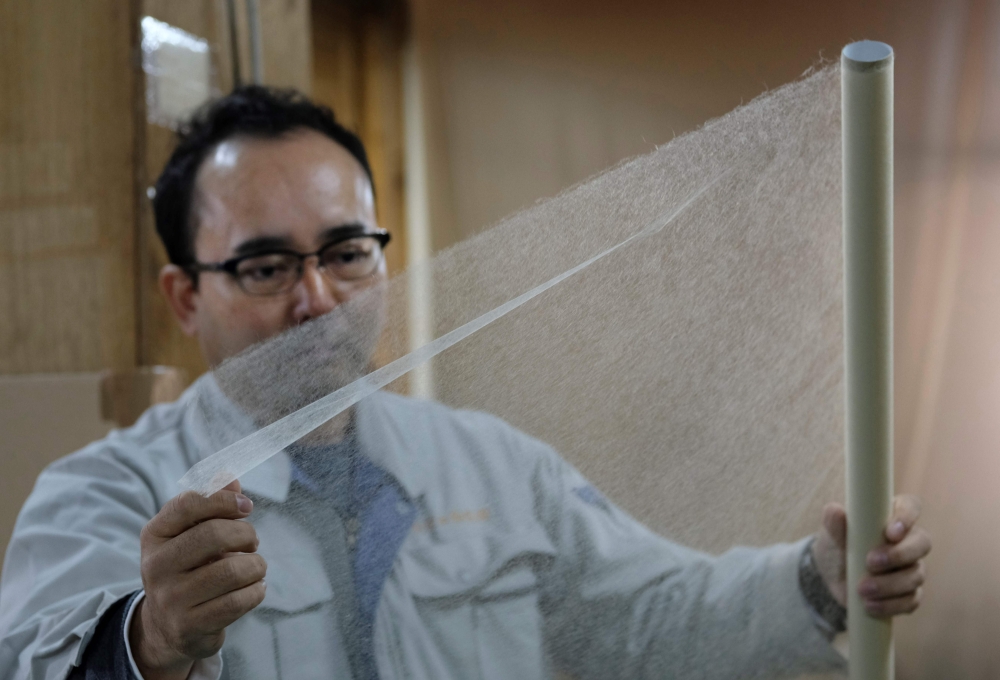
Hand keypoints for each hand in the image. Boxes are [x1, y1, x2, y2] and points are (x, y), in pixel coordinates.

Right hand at [130, 481, 266, 679]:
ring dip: (256, 566)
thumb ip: (212, 503)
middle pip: (214, 534)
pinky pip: (238, 601)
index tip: (246, 507)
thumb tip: (230, 477)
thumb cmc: (188, 568)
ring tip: (255, 567)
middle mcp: (156, 566)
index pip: (189, 504)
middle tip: (252, 542)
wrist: (167, 627)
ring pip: (232, 570)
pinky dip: (256, 591)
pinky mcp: (189, 626)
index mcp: (154, 535)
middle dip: (245, 534)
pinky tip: (255, 588)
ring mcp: (171, 598)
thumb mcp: (191, 534)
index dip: (224, 501)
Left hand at [812, 494, 930, 617]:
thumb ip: (833, 522)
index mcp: (890, 516)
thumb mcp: (830, 534)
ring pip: (916, 575)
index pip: (910, 506)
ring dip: (889, 584)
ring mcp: (911, 567)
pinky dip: (891, 604)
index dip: (906, 517)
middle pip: (922, 543)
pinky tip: (870, 605)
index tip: (890, 532)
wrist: (832, 577)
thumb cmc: (836, 546)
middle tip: (870, 562)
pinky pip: (911, 600)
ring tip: (861, 589)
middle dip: (899, 555)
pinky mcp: (909, 592)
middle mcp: (907, 540)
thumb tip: (835, 511)